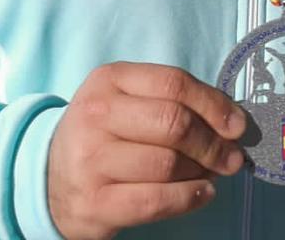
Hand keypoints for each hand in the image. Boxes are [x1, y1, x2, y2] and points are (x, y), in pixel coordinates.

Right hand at [46, 62, 247, 239]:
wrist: (48, 177)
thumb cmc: (103, 134)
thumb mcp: (126, 101)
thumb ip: (172, 101)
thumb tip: (232, 121)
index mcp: (109, 81)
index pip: (174, 84)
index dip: (214, 104)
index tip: (237, 124)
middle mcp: (96, 116)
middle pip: (174, 123)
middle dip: (214, 143)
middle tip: (232, 156)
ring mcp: (92, 160)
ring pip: (168, 164)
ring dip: (202, 172)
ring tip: (212, 173)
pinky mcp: (95, 203)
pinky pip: (155, 201)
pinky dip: (188, 198)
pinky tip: (202, 193)